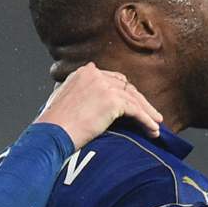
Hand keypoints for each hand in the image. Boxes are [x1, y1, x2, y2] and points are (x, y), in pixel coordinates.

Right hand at [35, 63, 162, 149]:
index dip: (125, 92)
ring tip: (156, 125)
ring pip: (133, 98)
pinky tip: (152, 130)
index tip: (134, 103)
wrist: (51, 133)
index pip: (112, 79)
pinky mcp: (112, 101)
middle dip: (140, 101)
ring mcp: (104, 86)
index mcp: (83, 73)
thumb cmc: (53, 125)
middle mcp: (94, 74)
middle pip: (125, 87)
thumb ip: (77, 94)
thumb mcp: (62, 100)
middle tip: (151, 114)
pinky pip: (135, 110)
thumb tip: (88, 101)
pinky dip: (146, 120)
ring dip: (147, 113)